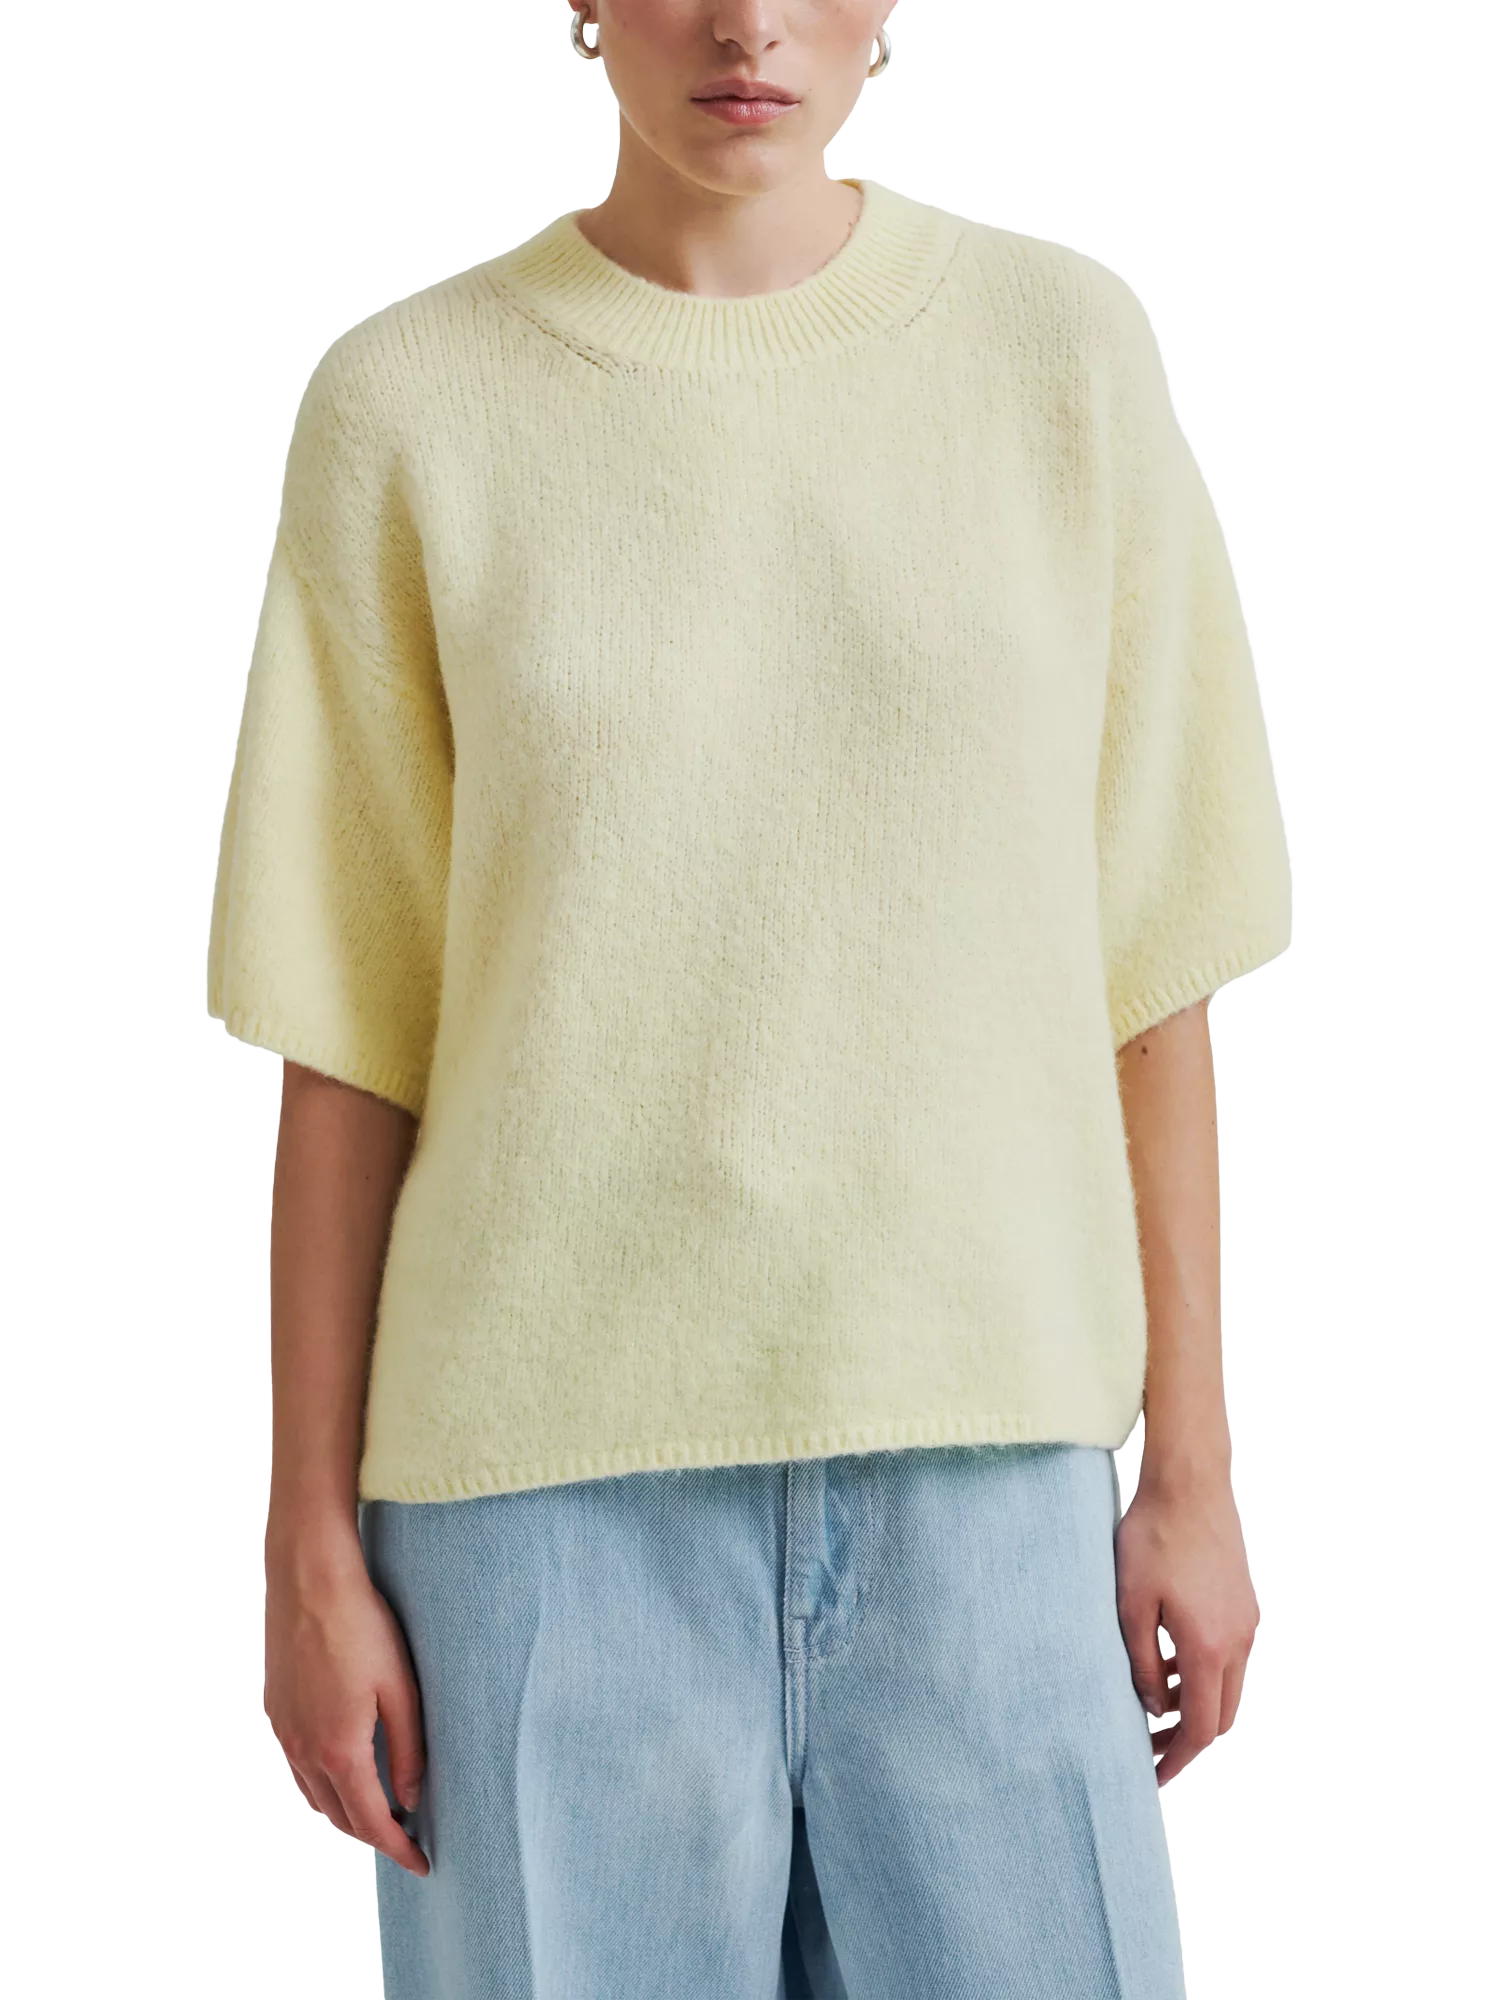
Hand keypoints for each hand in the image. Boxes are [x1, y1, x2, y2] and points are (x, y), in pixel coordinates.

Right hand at [263, 1528, 429, 1875]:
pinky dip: (322, 1783)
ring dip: (345, 1811)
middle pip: (339, 1816)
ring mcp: (283, 1731)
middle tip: (406, 1834)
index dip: (398, 1848)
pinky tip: (344, 1767)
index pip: (371, 1821)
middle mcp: (303, 1749)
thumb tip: (413, 1798)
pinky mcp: (274, 1710)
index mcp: (338, 1749)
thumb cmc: (363, 1625)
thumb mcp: (401, 1687)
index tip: (422, 1862)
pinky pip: (297, 1767)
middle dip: (372, 1834)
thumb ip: (409, 1748)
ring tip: (380, 1806)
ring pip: (313, 1795)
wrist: (308, 1578)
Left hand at [1113, 1468, 1259, 1786]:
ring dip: (1196, 1704)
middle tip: (1149, 1749)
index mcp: (1210, 1647)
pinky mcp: (1245, 1603)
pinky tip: (1170, 1662)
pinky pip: (1230, 1657)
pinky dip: (1204, 1674)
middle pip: (1222, 1716)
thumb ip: (1141, 1663)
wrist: (1191, 1482)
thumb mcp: (1130, 1604)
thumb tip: (1153, 1708)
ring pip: (1229, 1687)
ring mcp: (1248, 1621)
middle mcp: (1239, 1641)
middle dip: (1188, 1739)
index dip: (1177, 1759)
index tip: (1151, 1777)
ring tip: (1153, 1705)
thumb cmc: (1152, 1537)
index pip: (1201, 1728)